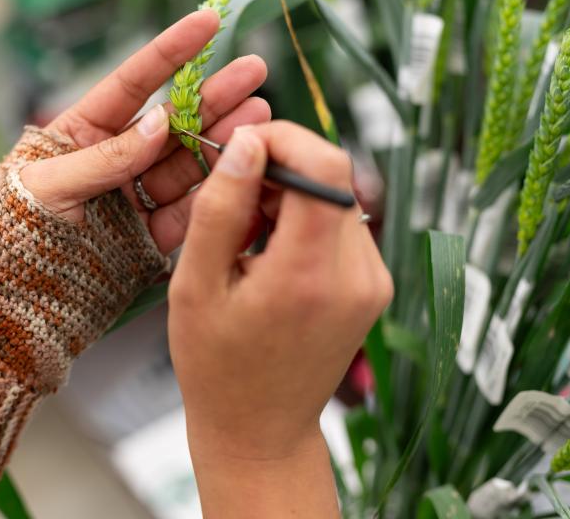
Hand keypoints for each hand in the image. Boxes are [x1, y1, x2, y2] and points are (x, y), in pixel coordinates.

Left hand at [20, 9, 269, 251]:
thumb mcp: (48, 184)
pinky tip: (243, 169)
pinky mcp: (148, 239)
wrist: (6, 295)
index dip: (169, 53)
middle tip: (254, 71)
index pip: (131, 84)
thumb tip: (159, 124)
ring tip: (259, 116)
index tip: (206, 23)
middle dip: (213, 95)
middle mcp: (114, 161)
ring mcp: (133, 199)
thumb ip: (105, 157)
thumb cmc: (11, 228)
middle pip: (171, 121)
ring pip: (186, 163)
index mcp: (80, 133)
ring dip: (223, 139)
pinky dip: (215, 193)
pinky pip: (186, 212)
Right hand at [168, 121, 392, 516]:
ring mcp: (373, 282)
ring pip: (338, 196)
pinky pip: (344, 223)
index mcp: (308, 275)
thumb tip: (248, 143)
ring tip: (247, 235)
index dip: (284, 139)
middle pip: (334, 176)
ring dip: (292, 195)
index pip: (325, 165)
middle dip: (281, 168)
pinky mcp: (374, 286)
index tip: (242, 150)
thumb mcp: (194, 285)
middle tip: (233, 198)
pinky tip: (271, 251)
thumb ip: (221, 209)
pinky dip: (307, 220)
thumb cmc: (216, 365)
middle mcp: (356, 276)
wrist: (260, 429)